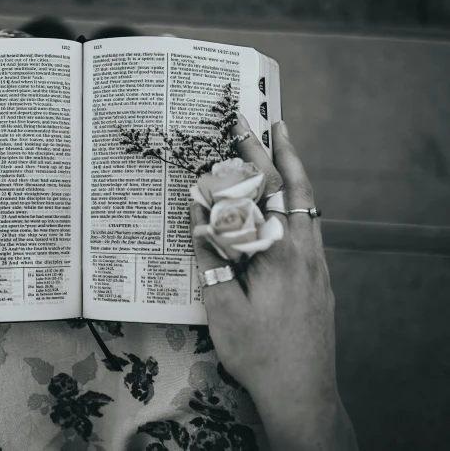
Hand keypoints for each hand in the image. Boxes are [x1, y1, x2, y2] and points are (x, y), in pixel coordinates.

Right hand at [190, 116, 356, 449]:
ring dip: (293, 178)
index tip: (243, 128)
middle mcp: (305, 252)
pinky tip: (280, 211)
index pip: (266, 192)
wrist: (302, 393)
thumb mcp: (220, 305)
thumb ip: (209, 255)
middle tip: (272, 124)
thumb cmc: (257, 352)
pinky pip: (307, 230)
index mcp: (279, 253)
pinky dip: (294, 206)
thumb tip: (196, 213)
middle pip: (297, 190)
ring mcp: (317, 267)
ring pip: (307, 209)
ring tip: (280, 154)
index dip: (254, 157)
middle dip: (282, 154)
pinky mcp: (320, 281)